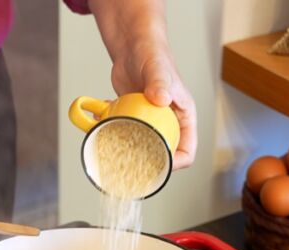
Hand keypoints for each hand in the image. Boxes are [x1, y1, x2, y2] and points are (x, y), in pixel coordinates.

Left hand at [109, 43, 195, 169]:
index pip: (187, 151)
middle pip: (163, 153)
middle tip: (127, 160)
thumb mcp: (158, 69)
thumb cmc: (153, 54)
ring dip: (125, 147)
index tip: (156, 165)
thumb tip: (161, 99)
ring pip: (142, 145)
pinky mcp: (134, 116)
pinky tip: (101, 117)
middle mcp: (170, 122)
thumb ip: (160, 83)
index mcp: (184, 118)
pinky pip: (125, 131)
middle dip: (146, 161)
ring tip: (111, 139)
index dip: (175, 164)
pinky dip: (111, 129)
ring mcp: (151, 121)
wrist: (134, 45)